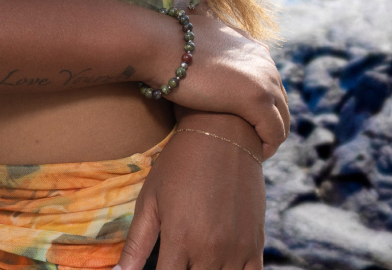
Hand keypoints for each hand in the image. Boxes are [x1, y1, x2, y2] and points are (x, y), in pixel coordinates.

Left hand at [116, 114, 264, 269]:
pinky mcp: (255, 246)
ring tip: (192, 262)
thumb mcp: (150, 199)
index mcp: (179, 240)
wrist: (221, 134)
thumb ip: (136, 244)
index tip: (157, 269)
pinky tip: (218, 267)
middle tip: (176, 262)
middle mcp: (209, 250)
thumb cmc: (178, 164)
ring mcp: (236, 250)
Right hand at [144, 1, 288, 158]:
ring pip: (282, 119)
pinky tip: (250, 155)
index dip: (260, 102)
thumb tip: (203, 44)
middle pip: (280, 101)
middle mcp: (265, 61)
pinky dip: (267, 147)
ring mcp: (264, 80)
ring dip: (269, 137)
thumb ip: (213, 44)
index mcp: (252, 47)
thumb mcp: (200, 38)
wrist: (160, 45)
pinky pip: (275, 133)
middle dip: (267, 122)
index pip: (268, 81)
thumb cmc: (170, 44)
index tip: (244, 118)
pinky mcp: (257, 100)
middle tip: (248, 140)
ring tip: (249, 150)